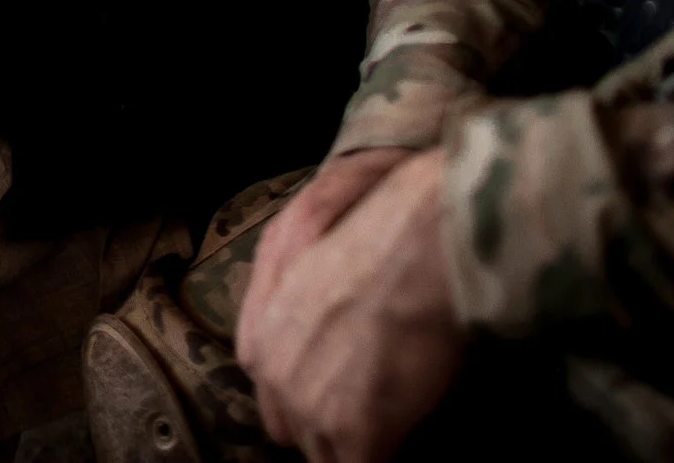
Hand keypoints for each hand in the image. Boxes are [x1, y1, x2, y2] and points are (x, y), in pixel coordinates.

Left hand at [238, 149, 464, 462]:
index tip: (340, 400)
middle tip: (369, 415)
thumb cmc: (370, 233)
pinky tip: (406, 444)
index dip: (309, 400)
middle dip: (327, 427)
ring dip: (358, 444)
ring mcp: (311, 408)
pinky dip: (389, 456)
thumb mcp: (301, 257)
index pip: (273, 397)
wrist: (414, 240)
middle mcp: (273, 376)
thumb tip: (320, 337)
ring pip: (327, 454)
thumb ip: (292, 306)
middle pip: (295, 430)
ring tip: (393, 427)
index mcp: (259, 340)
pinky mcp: (357, 433)